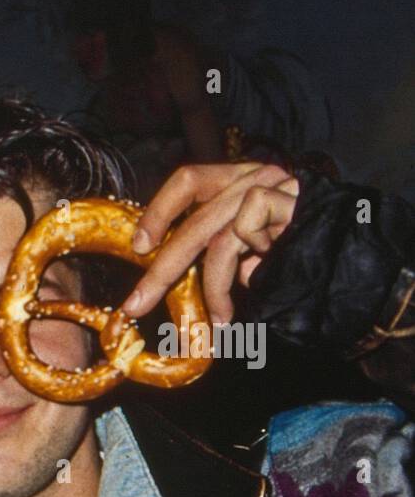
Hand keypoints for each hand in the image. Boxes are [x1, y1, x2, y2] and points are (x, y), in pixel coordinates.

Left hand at [122, 162, 299, 326]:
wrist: (360, 258)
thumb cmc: (303, 255)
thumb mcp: (252, 251)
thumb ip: (218, 254)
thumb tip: (178, 276)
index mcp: (240, 181)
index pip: (190, 179)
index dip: (159, 210)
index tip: (138, 246)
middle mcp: (253, 176)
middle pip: (192, 215)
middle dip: (160, 268)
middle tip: (136, 304)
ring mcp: (269, 184)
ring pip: (211, 234)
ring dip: (205, 286)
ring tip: (211, 320)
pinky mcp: (280, 200)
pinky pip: (235, 242)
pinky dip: (228, 280)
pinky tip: (242, 297)